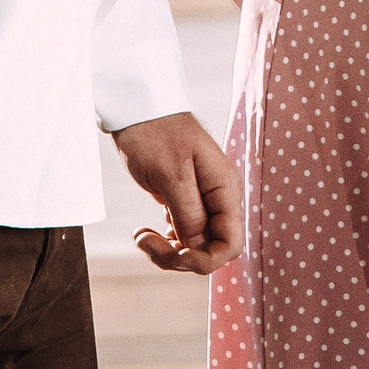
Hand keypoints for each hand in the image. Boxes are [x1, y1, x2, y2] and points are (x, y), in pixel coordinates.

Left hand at [110, 111, 242, 273]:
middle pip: (212, 250)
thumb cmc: (156, 133)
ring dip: (167, 251)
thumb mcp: (171, 175)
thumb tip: (198, 248)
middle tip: (146, 242)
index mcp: (225, 190)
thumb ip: (189, 214)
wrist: (137, 108)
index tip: (175, 252)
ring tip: (141, 236)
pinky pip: (182, 235)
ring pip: (194, 246)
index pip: (231, 244)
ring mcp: (201, 202)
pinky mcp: (183, 202)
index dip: (205, 260)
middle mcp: (218, 199)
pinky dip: (163, 241)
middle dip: (180, 257)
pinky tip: (145, 230)